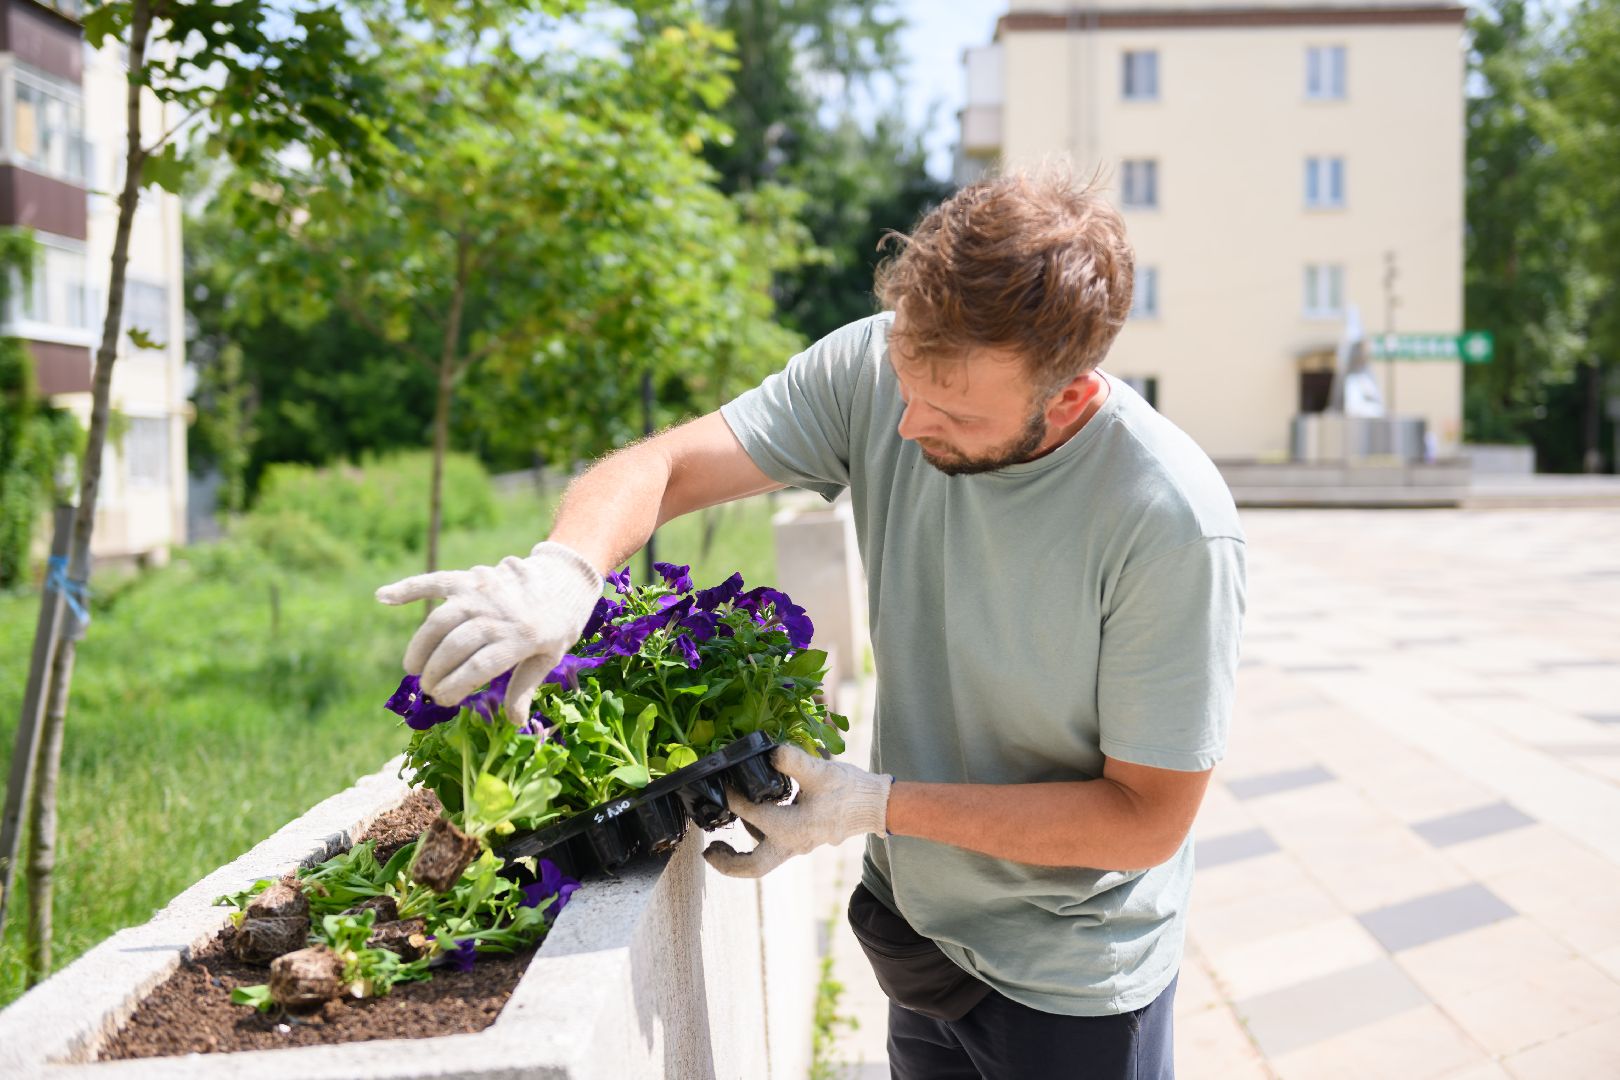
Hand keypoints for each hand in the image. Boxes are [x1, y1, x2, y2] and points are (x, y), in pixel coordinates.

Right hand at [375, 541, 602, 725]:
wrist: (566, 578)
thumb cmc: (558, 625)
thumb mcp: (549, 658)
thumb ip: (525, 687)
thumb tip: (513, 722)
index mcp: (522, 638)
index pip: (479, 667)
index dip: (455, 686)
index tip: (442, 701)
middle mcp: (499, 613)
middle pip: (456, 646)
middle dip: (436, 671)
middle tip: (427, 689)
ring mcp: (482, 592)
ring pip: (441, 619)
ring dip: (421, 644)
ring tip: (413, 667)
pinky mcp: (471, 578)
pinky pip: (436, 581)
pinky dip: (409, 587)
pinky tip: (382, 597)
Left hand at [703, 745, 892, 878]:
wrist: (876, 805)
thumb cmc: (849, 789)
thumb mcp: (820, 771)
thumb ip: (792, 760)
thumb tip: (769, 752)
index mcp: (791, 828)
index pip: (751, 815)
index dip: (733, 800)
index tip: (722, 786)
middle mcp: (792, 844)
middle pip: (753, 867)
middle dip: (727, 863)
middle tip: (708, 851)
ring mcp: (799, 846)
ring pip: (762, 860)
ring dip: (741, 853)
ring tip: (723, 838)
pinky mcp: (804, 841)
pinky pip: (774, 848)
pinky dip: (758, 840)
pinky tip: (755, 820)